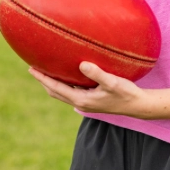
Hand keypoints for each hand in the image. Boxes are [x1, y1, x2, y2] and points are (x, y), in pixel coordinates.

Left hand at [28, 62, 151, 117]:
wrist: (138, 105)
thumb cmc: (126, 93)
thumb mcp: (112, 82)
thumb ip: (97, 73)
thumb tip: (82, 64)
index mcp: (82, 99)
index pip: (56, 88)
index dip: (43, 78)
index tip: (31, 69)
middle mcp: (81, 103)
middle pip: (55, 92)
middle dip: (43, 80)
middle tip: (33, 67)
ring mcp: (85, 103)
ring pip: (62, 93)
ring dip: (52, 83)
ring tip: (44, 70)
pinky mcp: (91, 100)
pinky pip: (71, 91)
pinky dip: (63, 84)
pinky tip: (65, 75)